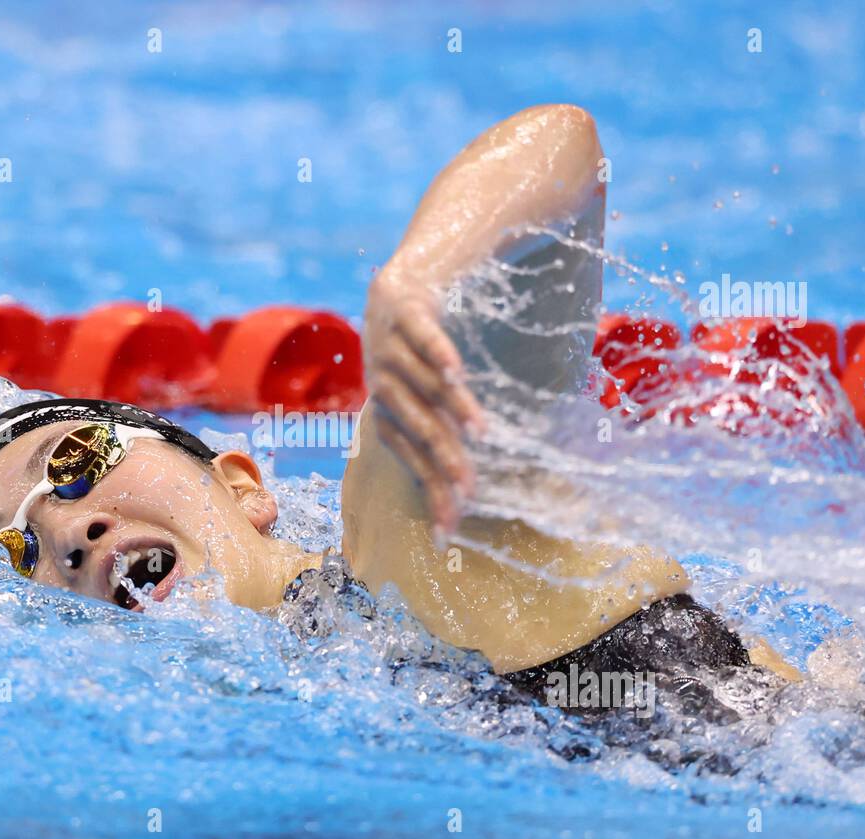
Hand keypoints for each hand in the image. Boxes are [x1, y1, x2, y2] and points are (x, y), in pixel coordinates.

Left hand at [362, 267, 485, 540]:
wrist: (400, 285)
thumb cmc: (418, 354)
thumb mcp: (424, 397)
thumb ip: (442, 434)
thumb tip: (464, 491)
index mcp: (388, 411)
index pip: (412, 458)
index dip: (431, 492)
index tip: (450, 527)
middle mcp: (383, 384)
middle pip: (418, 428)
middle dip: (443, 460)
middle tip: (470, 489)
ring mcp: (389, 347)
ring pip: (423, 384)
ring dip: (451, 408)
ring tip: (480, 433)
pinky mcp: (404, 313)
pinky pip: (422, 336)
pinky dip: (437, 352)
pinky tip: (455, 371)